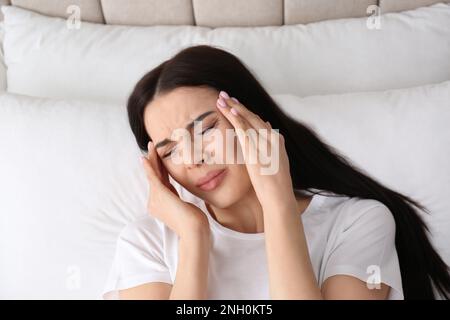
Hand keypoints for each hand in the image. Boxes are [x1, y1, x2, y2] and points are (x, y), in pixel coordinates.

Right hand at [141, 141, 210, 239]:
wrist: (194, 231)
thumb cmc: (195, 222)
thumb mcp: (185, 206)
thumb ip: (179, 199)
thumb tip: (179, 194)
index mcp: (162, 203)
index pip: (160, 181)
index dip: (159, 168)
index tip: (159, 156)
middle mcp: (155, 202)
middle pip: (154, 176)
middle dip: (153, 160)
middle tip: (152, 145)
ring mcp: (156, 200)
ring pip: (153, 175)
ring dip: (152, 159)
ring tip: (152, 145)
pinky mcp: (161, 196)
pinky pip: (153, 179)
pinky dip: (149, 168)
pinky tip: (145, 159)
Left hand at [216, 92, 297, 213]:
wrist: (279, 197)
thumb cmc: (276, 185)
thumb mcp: (276, 162)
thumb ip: (270, 144)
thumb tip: (267, 125)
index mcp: (277, 141)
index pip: (258, 121)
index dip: (245, 111)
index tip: (234, 103)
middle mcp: (272, 138)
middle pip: (252, 116)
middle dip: (237, 104)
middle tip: (223, 94)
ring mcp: (265, 144)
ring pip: (247, 120)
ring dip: (233, 108)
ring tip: (221, 98)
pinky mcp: (256, 150)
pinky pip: (245, 130)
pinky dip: (237, 119)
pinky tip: (230, 110)